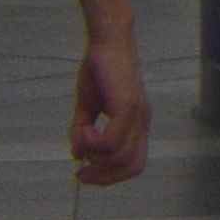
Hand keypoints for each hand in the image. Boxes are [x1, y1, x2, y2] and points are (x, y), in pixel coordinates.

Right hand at [73, 36, 152, 186]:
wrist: (107, 42)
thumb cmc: (100, 71)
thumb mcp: (87, 107)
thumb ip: (84, 132)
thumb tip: (77, 156)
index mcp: (136, 124)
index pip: (134, 164)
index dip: (111, 176)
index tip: (85, 174)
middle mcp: (141, 122)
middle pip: (132, 166)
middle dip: (104, 177)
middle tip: (81, 173)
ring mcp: (137, 114)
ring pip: (122, 156)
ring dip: (95, 157)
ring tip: (81, 139)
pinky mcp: (127, 105)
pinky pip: (113, 140)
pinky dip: (93, 143)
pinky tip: (83, 130)